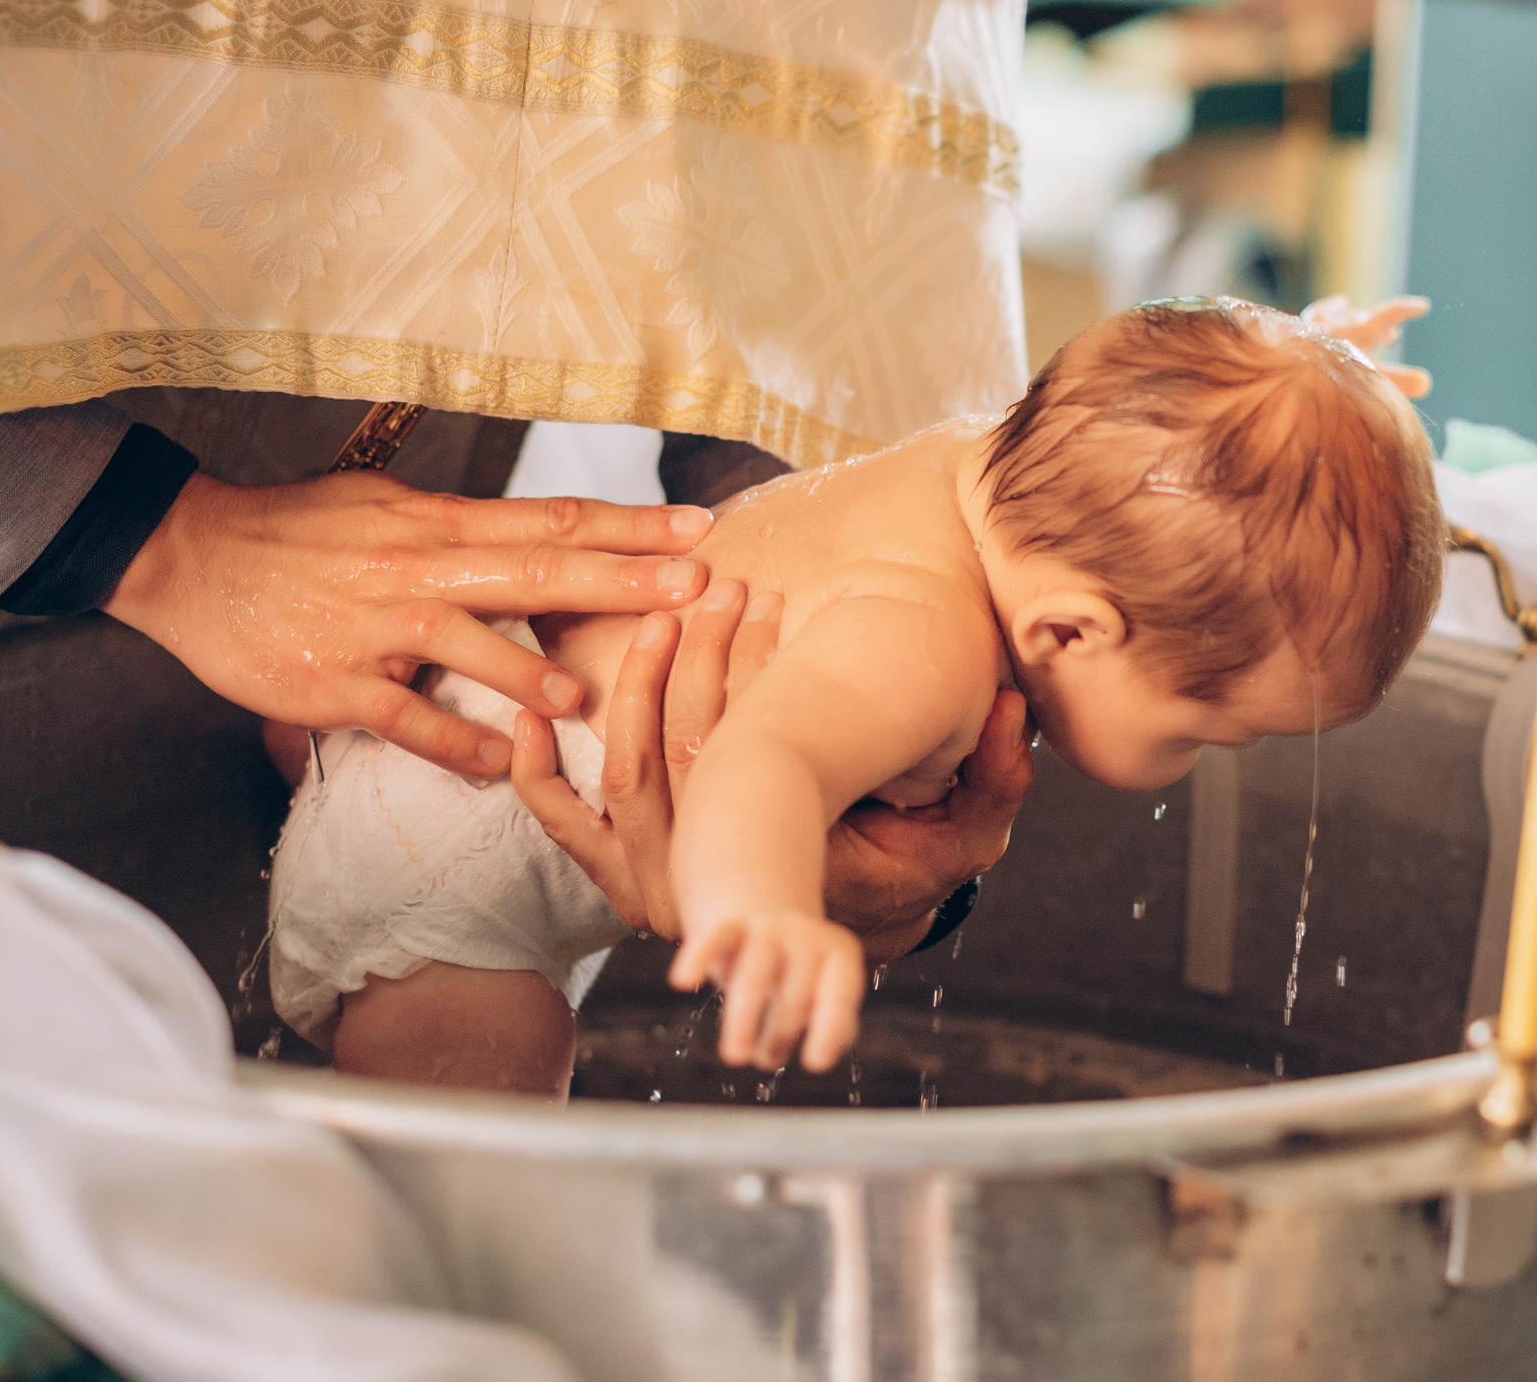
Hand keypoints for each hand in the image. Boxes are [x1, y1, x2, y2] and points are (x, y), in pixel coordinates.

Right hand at [105, 471, 710, 778]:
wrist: (188, 557)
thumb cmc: (296, 529)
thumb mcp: (384, 504)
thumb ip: (461, 524)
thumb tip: (537, 530)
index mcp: (435, 522)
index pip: (549, 520)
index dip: (626, 526)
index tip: (697, 531)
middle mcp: (415, 569)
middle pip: (533, 570)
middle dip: (619, 580)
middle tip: (693, 588)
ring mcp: (374, 628)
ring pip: (469, 647)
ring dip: (532, 674)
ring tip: (588, 699)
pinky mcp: (334, 683)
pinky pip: (405, 720)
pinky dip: (454, 744)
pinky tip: (500, 767)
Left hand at [514, 588, 1030, 964]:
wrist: (837, 948)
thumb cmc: (899, 878)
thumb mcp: (964, 835)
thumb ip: (992, 779)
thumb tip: (1009, 711)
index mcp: (785, 866)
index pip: (752, 750)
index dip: (752, 667)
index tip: (768, 602)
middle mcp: (709, 879)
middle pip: (681, 747)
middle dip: (701, 653)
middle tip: (723, 588)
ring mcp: (655, 883)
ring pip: (626, 766)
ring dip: (638, 680)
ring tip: (667, 610)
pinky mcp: (620, 879)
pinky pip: (565, 826)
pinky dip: (534, 772)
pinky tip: (527, 713)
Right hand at [671, 906, 866, 1069]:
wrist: (765, 906)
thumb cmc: (799, 967)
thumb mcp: (824, 990)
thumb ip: (833, 1024)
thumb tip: (822, 1054)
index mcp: (839, 954)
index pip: (840, 992)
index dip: (829, 1027)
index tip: (816, 1063)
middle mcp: (807, 936)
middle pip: (795, 991)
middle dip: (782, 1031)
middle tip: (765, 1060)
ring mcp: (768, 928)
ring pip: (755, 975)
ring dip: (745, 1018)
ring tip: (736, 1056)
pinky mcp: (731, 924)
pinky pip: (715, 938)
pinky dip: (699, 956)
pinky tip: (682, 981)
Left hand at [1301, 294, 1432, 397]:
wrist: (1279, 378)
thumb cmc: (1325, 382)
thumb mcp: (1368, 382)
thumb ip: (1397, 382)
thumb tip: (1426, 382)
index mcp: (1357, 334)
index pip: (1388, 315)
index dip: (1405, 309)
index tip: (1422, 305)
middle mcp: (1336, 325)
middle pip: (1364, 321)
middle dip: (1380, 326)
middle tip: (1392, 336)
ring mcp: (1314, 328)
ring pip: (1342, 318)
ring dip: (1358, 321)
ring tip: (1368, 324)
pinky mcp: (1295, 333)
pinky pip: (1316, 315)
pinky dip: (1330, 310)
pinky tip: (1340, 303)